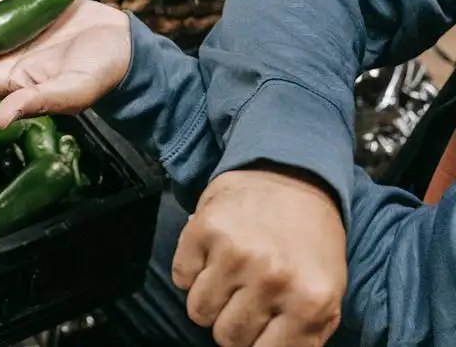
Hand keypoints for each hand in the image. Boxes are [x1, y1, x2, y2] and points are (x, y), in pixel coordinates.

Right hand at [173, 166, 346, 346]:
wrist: (292, 177)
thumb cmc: (308, 242)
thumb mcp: (326, 293)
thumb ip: (304, 334)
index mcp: (311, 300)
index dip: (256, 344)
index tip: (259, 330)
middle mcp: (273, 278)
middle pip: (227, 337)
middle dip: (232, 322)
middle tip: (246, 298)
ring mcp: (235, 252)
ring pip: (199, 311)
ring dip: (211, 299)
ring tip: (231, 276)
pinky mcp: (203, 230)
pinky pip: (181, 278)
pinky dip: (192, 272)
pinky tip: (214, 255)